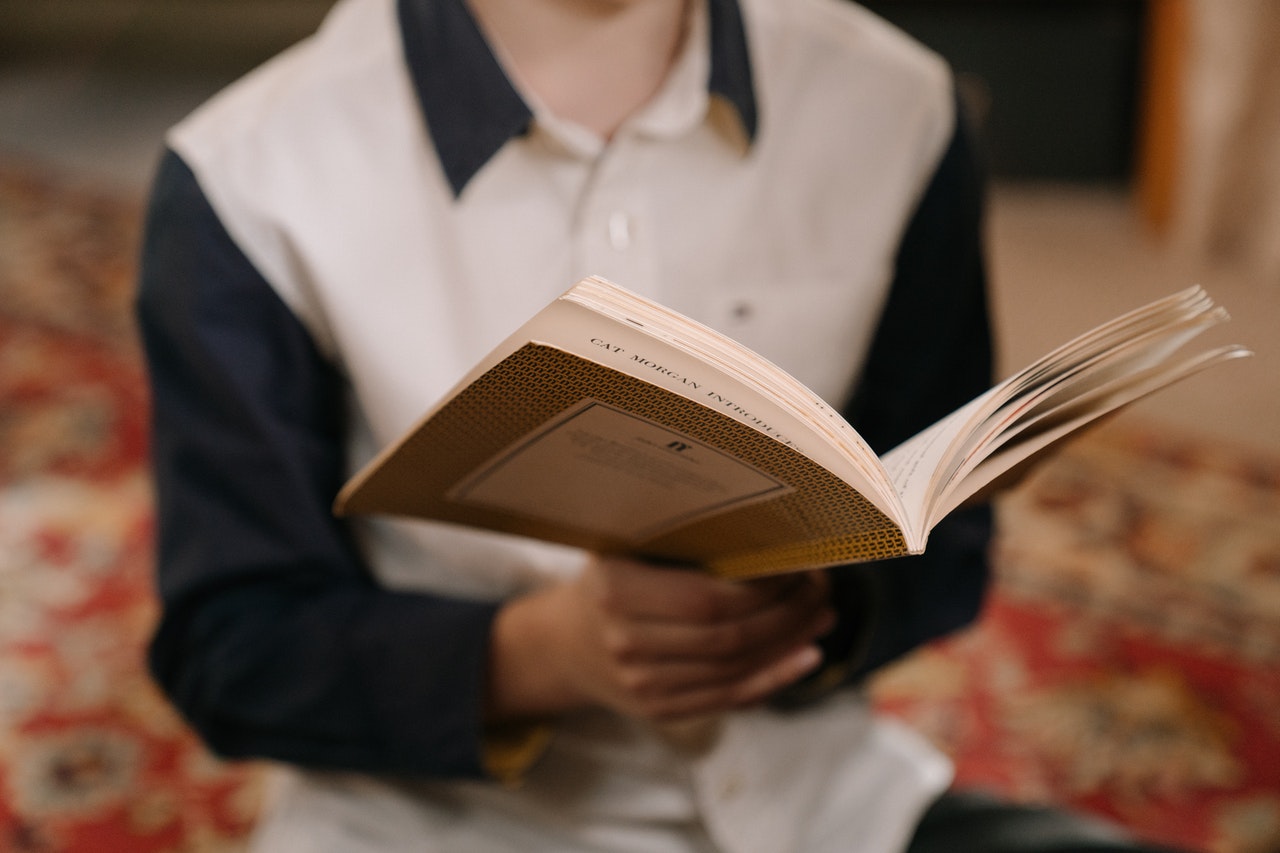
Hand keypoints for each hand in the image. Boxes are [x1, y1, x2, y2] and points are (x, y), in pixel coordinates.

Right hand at [487, 557, 834, 724]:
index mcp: (617, 592)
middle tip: (820, 589)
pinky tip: (805, 656)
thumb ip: (678, 536)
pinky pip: (729, 698)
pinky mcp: (661, 710)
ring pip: (736, 670)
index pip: (708, 599)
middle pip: (729, 638)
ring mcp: (643, 685)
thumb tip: (763, 523)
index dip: (763, 588)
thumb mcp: (625, 546)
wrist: (564, 643)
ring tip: (821, 616)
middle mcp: (627, 643)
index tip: (798, 564)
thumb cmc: (609, 579)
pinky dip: (774, 678)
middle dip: (787, 614)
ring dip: (789, 643)